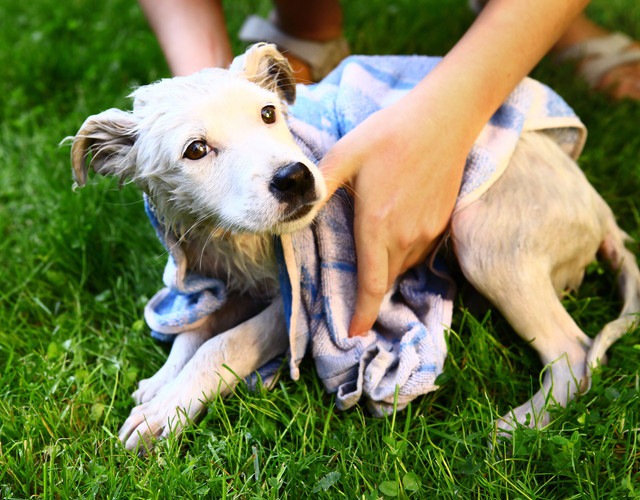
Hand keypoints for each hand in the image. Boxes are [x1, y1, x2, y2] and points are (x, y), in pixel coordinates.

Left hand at [320, 89, 471, 335]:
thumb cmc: (391, 134)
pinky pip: (419, 252)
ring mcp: (428, 232)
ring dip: (386, 272)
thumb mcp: (346, 154)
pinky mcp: (442, 222)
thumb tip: (300, 208)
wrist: (445, 119)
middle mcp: (406, 237)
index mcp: (378, 226)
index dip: (361, 313)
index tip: (353, 334)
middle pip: (385, 279)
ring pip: (403, 266)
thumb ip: (321, 187)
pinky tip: (393, 236)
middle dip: (369, 295)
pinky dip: (403, 255)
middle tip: (353, 301)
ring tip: (371, 265)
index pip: (371, 284)